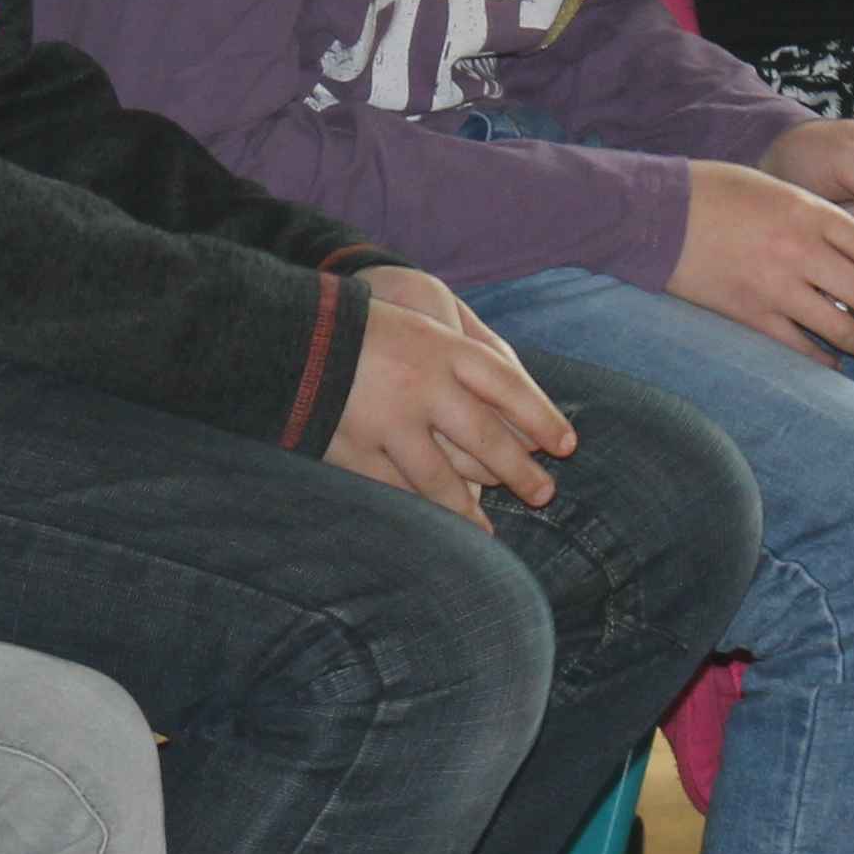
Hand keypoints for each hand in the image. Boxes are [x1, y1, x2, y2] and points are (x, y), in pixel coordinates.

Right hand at [324, 266, 573, 521]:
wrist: (288, 336)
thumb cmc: (367, 328)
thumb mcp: (424, 321)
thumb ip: (467, 356)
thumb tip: (513, 404)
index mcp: (442, 349)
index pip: (508, 387)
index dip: (542, 417)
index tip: (566, 444)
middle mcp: (422, 387)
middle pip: (485, 438)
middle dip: (520, 471)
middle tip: (544, 493)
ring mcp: (389, 422)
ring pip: (443, 479)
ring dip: (470, 510)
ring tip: (489, 531)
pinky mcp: (356, 450)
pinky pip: (399, 490)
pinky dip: (422, 511)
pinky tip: (437, 526)